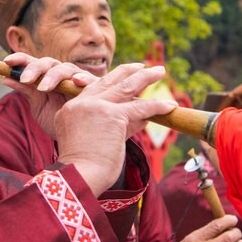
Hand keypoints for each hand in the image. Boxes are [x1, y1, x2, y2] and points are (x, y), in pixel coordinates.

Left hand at [0, 53, 97, 139]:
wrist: (78, 137)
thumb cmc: (59, 119)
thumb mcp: (39, 107)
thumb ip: (27, 91)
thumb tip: (5, 78)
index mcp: (46, 76)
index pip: (32, 62)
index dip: (20, 59)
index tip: (6, 62)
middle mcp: (61, 74)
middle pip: (48, 63)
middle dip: (35, 69)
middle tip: (25, 79)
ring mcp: (77, 79)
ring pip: (66, 69)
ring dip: (53, 76)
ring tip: (44, 87)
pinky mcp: (93, 88)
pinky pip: (88, 80)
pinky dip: (83, 79)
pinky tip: (77, 81)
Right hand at [7, 61, 175, 195]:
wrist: (79, 175)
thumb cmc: (85, 167)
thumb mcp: (97, 140)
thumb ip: (118, 126)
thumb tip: (143, 119)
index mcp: (71, 109)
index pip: (97, 92)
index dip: (114, 84)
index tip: (127, 78)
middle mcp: (82, 104)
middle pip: (109, 82)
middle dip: (128, 72)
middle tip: (143, 66)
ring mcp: (97, 107)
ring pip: (126, 88)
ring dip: (145, 77)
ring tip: (160, 71)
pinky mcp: (113, 116)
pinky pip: (140, 108)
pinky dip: (157, 106)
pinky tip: (170, 105)